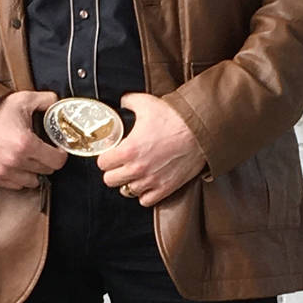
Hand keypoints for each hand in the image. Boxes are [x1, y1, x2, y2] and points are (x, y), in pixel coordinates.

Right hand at [0, 91, 66, 189]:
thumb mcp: (22, 100)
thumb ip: (46, 100)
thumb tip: (59, 103)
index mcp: (26, 144)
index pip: (57, 162)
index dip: (61, 154)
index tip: (57, 149)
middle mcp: (15, 161)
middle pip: (46, 171)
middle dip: (47, 160)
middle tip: (42, 149)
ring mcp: (3, 172)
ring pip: (32, 181)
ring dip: (34, 171)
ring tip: (29, 157)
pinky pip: (16, 185)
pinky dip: (19, 177)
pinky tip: (17, 164)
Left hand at [97, 92, 206, 206]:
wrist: (199, 130)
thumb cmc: (174, 118)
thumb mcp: (146, 103)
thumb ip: (129, 102)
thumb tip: (124, 101)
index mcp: (128, 150)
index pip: (102, 163)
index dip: (105, 157)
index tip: (110, 154)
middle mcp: (137, 169)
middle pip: (110, 180)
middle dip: (113, 171)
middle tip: (119, 164)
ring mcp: (151, 181)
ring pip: (127, 191)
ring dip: (128, 183)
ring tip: (134, 174)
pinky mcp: (165, 188)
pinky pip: (146, 201)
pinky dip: (144, 194)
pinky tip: (147, 184)